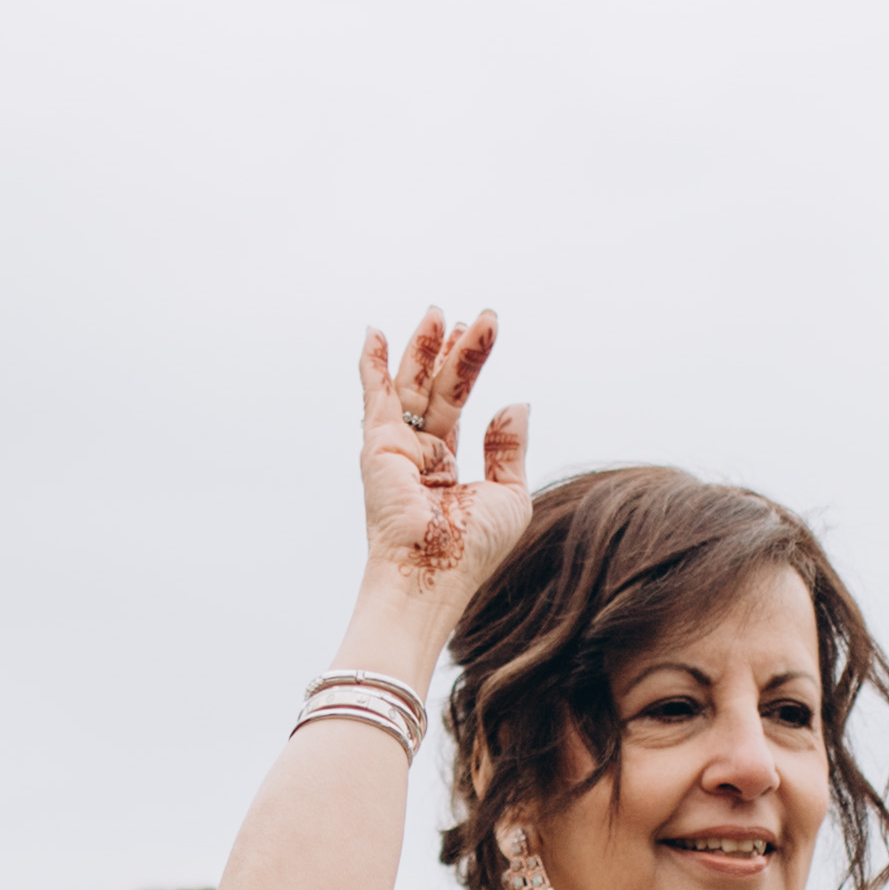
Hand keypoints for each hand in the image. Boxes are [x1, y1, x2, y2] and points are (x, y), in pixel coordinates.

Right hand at [350, 309, 526, 616]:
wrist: (433, 576)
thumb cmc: (471, 550)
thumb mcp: (508, 494)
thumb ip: (508, 448)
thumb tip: (515, 403)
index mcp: (445, 467)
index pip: (457, 407)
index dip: (470, 368)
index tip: (484, 333)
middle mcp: (417, 455)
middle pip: (437, 389)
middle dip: (454, 352)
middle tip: (474, 317)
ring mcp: (396, 449)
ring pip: (412, 387)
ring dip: (423, 348)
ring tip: (440, 313)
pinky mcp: (379, 446)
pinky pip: (377, 398)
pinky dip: (374, 366)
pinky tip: (375, 335)